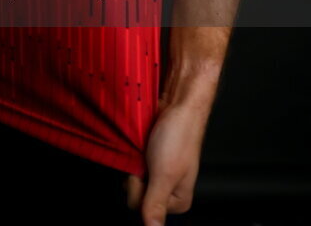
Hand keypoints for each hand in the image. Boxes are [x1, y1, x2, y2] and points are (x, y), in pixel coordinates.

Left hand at [122, 100, 205, 224]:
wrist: (178, 102)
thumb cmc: (179, 134)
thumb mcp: (165, 174)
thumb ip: (155, 204)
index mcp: (177, 200)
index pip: (142, 209)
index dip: (139, 188)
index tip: (150, 170)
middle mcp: (167, 188)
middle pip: (134, 194)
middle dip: (136, 174)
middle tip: (150, 156)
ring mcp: (156, 171)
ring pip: (131, 176)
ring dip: (133, 161)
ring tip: (146, 147)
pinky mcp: (148, 155)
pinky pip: (131, 161)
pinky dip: (131, 152)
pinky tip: (141, 143)